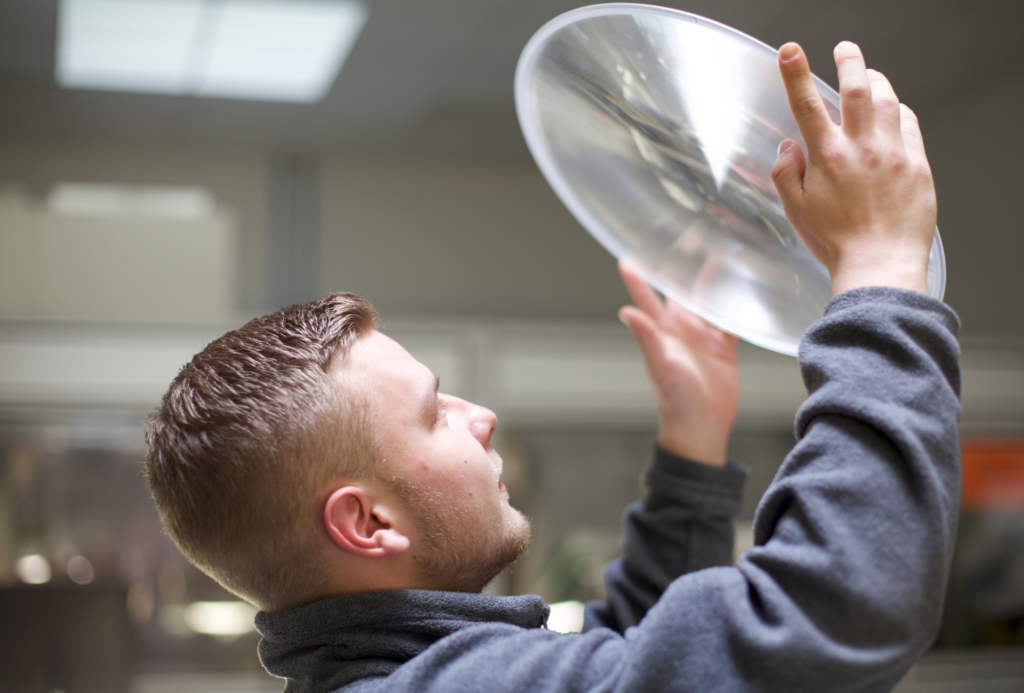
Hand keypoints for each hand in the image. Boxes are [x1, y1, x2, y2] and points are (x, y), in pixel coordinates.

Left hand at [618, 262, 738, 465]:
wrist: (701, 427)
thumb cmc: (675, 399)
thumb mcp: (660, 365)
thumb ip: (646, 337)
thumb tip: (626, 311)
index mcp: (661, 331)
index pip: (646, 297)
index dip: (638, 277)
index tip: (631, 255)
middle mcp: (680, 330)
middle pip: (679, 292)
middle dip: (680, 268)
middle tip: (686, 239)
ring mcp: (702, 338)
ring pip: (707, 301)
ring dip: (712, 281)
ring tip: (720, 253)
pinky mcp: (723, 349)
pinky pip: (730, 322)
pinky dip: (737, 307)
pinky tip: (747, 290)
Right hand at [771, 42, 936, 295]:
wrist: (880, 264)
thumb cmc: (836, 242)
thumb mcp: (796, 210)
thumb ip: (785, 174)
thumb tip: (788, 147)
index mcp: (827, 158)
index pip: (806, 105)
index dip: (795, 74)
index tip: (790, 51)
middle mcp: (862, 148)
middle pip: (857, 87)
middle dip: (849, 60)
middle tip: (844, 49)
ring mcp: (894, 154)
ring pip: (888, 100)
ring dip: (877, 81)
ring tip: (870, 76)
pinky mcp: (918, 165)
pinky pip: (910, 125)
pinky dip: (899, 111)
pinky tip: (893, 112)